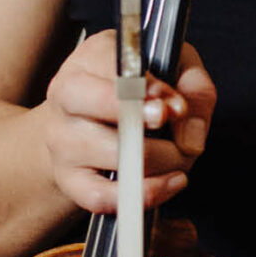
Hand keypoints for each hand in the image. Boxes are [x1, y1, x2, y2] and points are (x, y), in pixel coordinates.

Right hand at [38, 31, 215, 215]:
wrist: (98, 118)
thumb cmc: (146, 86)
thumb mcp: (181, 69)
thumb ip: (194, 92)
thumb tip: (188, 139)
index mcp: (91, 59)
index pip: (110, 71)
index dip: (144, 92)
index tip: (169, 109)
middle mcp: (66, 98)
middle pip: (105, 116)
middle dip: (151, 131)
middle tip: (180, 140)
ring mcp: (62, 140)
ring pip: (111, 157)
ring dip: (160, 162)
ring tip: (180, 157)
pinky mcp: (68, 177)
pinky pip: (99, 197)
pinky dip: (142, 195)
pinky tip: (171, 182)